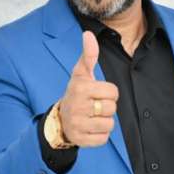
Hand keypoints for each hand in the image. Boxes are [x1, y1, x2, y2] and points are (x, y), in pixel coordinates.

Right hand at [59, 31, 118, 146]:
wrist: (60, 120)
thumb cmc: (76, 93)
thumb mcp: (81, 73)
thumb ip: (88, 55)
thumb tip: (88, 34)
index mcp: (81, 88)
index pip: (113, 92)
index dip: (109, 93)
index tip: (97, 93)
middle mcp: (77, 106)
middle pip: (112, 108)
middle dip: (107, 107)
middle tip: (94, 106)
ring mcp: (78, 124)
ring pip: (109, 125)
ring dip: (104, 122)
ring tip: (92, 117)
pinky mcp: (81, 140)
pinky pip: (103, 139)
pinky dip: (100, 135)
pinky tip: (90, 128)